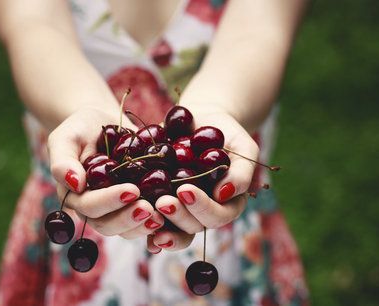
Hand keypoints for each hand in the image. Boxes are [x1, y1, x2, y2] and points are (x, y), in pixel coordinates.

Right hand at [48, 107, 164, 237]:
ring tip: (162, 214)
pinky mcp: (133, 206)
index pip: (89, 206)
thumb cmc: (80, 128)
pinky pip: (141, 222)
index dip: (109, 201)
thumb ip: (63, 160)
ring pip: (125, 229)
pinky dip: (154, 222)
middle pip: (107, 224)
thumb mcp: (66, 137)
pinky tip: (169, 214)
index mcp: (75, 195)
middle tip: (149, 208)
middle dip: (128, 218)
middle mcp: (93, 208)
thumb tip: (75, 184)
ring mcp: (114, 210)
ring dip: (142, 225)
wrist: (102, 124)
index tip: (131, 190)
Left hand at [147, 105, 257, 252]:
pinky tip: (135, 219)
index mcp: (226, 204)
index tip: (185, 191)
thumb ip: (241, 171)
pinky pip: (152, 219)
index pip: (218, 216)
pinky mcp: (159, 200)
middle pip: (193, 227)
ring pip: (173, 228)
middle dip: (179, 217)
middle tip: (163, 203)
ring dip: (161, 225)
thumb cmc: (226, 133)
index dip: (203, 209)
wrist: (200, 119)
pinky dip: (144, 225)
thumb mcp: (243, 147)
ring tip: (146, 210)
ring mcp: (181, 209)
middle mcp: (203, 212)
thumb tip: (224, 194)